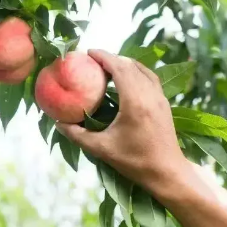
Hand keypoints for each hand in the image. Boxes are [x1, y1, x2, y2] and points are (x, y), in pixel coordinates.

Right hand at [56, 50, 188, 198]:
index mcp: (135, 103)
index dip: (104, 57)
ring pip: (143, 70)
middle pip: (130, 66)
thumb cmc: (134, 162)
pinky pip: (151, 79)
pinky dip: (137, 72)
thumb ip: (77, 135)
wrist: (167, 173)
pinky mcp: (164, 104)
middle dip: (112, 58)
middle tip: (93, 58)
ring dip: (125, 64)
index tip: (88, 52)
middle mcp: (150, 96)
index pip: (119, 69)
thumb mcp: (101, 149)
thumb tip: (58, 123)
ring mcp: (160, 99)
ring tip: (108, 65)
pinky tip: (127, 78)